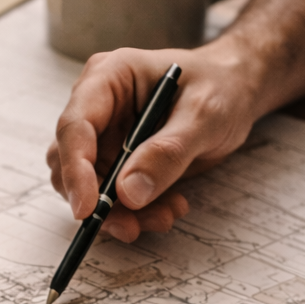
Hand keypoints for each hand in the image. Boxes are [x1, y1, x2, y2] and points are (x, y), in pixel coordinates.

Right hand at [48, 42, 250, 241]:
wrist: (234, 93)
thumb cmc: (220, 87)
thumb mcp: (205, 114)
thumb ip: (168, 151)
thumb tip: (129, 192)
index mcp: (107, 78)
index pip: (74, 126)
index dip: (75, 169)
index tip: (87, 208)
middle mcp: (96, 108)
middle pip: (70, 162)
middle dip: (98, 200)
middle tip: (132, 225)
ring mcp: (103, 137)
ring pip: (87, 187)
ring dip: (120, 213)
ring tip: (165, 215)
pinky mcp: (115, 162)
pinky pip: (111, 198)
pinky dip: (135, 213)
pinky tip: (169, 208)